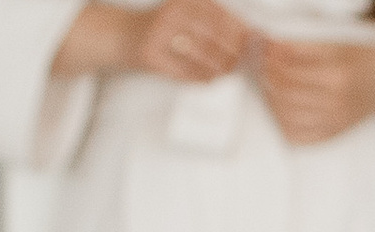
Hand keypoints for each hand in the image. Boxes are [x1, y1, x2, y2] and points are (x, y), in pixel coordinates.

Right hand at [125, 0, 246, 82]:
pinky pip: (184, 71)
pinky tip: (210, 80)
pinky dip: (201, 78)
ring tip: (227, 72)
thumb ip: (211, 18)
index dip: (238, 30)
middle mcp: (171, 13)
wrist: (122, 35)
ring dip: (219, 67)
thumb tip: (246, 34)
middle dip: (232, 50)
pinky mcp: (151, 55)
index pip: (218, 14)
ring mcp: (159, 35)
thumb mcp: (185, 10)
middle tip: (240, 61)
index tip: (251, 41)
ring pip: (200, 55)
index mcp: (182, 1)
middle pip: (213, 35)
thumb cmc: (163, 26)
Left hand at [255, 40, 374, 146]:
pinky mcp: (333, 133)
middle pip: (283, 93)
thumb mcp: (334, 46)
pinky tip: (283, 109)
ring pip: (286, 117)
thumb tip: (270, 48)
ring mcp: (334, 122)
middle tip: (265, 67)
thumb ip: (301, 48)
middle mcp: (335, 102)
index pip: (287, 70)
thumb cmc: (361, 60)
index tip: (265, 51)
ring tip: (272, 86)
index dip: (270, 59)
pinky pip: (299, 137)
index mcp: (335, 75)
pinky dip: (284, 124)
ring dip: (272, 100)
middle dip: (268, 78)